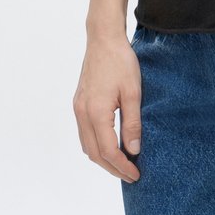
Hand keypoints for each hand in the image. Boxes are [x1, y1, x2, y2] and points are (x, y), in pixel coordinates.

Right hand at [73, 33, 141, 182]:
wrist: (103, 39)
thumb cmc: (121, 62)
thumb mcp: (133, 92)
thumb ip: (132, 123)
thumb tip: (133, 149)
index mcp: (96, 112)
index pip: (108, 151)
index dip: (122, 166)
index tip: (136, 175)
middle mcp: (82, 113)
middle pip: (94, 153)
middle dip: (112, 168)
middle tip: (131, 175)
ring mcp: (78, 108)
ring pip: (86, 145)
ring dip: (103, 158)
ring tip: (122, 163)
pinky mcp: (79, 103)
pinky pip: (84, 133)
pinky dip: (96, 145)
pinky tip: (109, 145)